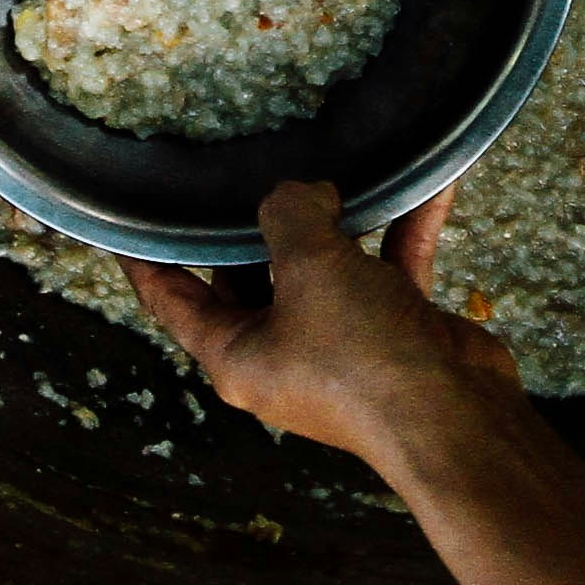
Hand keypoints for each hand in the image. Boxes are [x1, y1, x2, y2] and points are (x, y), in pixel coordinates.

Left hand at [122, 184, 521, 476]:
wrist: (458, 421)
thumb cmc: (365, 358)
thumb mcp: (310, 268)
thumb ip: (290, 215)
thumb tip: (304, 194)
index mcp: (236, 354)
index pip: (171, 300)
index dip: (145, 258)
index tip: (126, 217)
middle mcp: (282, 354)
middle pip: (250, 276)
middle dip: (257, 223)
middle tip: (251, 163)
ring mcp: (340, 346)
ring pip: (326, 269)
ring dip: (338, 221)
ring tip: (337, 164)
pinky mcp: (395, 334)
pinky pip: (389, 269)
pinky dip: (403, 230)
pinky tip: (426, 183)